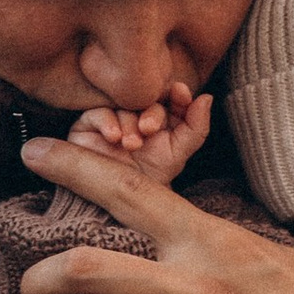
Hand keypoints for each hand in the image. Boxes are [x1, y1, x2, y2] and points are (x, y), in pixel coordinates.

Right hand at [65, 82, 214, 183]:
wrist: (123, 200)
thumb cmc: (152, 176)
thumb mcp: (178, 152)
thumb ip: (196, 127)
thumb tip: (207, 97)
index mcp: (158, 115)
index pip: (167, 95)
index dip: (176, 93)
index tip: (181, 93)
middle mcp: (134, 112)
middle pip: (145, 98)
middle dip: (152, 112)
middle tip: (150, 130)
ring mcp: (110, 117)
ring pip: (122, 105)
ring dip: (129, 123)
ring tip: (132, 144)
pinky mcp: (86, 126)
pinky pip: (96, 113)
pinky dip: (107, 122)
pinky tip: (114, 137)